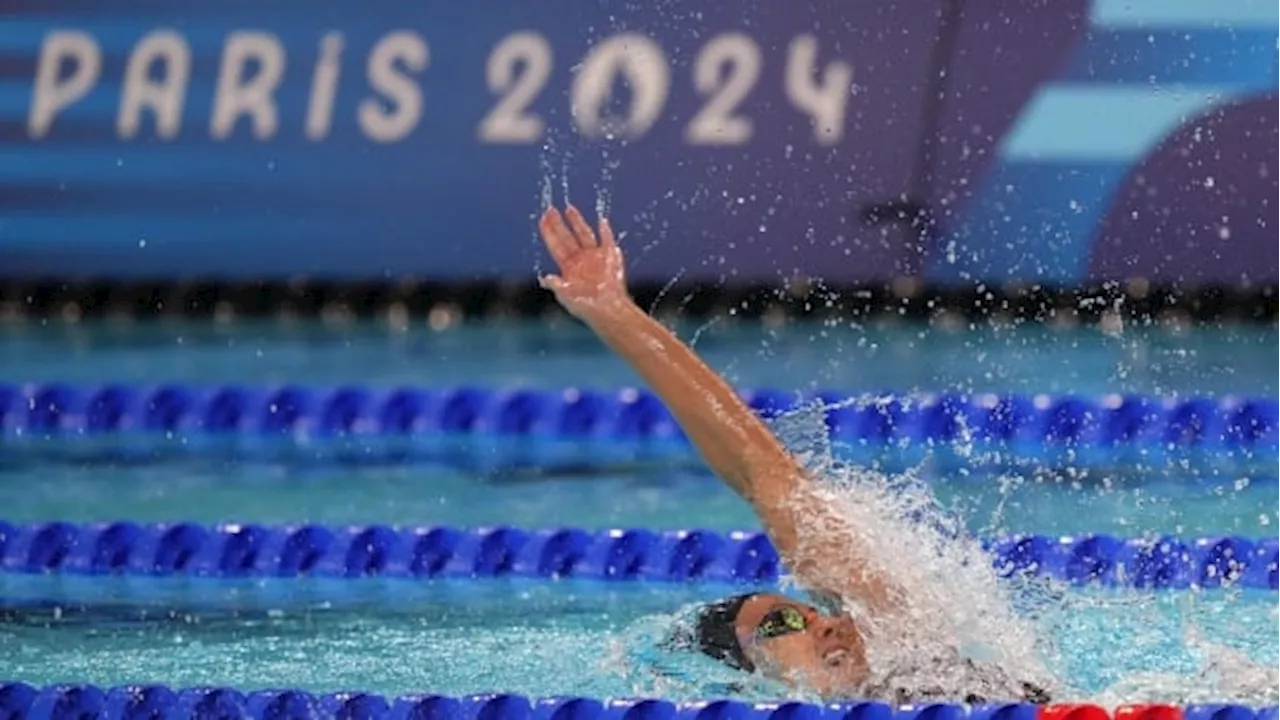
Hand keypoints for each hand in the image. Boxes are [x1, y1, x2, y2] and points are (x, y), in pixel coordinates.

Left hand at [538, 204, 629, 319]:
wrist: (608, 310)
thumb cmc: (586, 306)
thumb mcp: (566, 296)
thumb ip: (556, 285)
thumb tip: (544, 279)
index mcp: (568, 267)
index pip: (555, 245)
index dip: (549, 231)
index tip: (542, 218)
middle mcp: (580, 259)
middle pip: (567, 236)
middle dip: (558, 223)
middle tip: (550, 209)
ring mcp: (595, 256)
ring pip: (584, 234)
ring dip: (577, 221)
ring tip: (569, 208)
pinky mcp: (610, 256)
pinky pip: (607, 240)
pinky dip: (606, 231)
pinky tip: (601, 220)